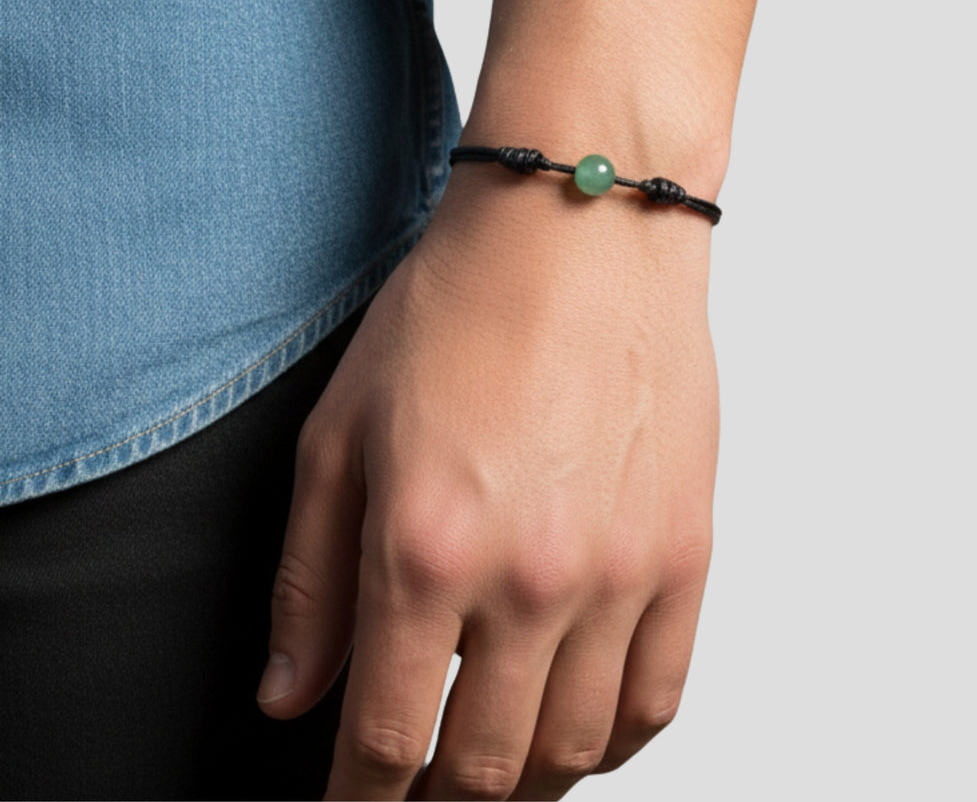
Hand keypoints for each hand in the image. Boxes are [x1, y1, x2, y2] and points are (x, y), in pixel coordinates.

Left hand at [256, 159, 719, 800]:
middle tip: (416, 795)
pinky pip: (657, 698)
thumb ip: (311, 579)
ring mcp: (619, 572)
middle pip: (482, 769)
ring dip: (524, 787)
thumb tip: (292, 693)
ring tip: (492, 773)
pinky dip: (614, 743)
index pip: (385, 740)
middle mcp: (529, 579)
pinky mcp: (684, 551)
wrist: (576, 231)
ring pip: (574, 753)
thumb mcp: (342, 433)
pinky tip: (581, 733)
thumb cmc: (457, 310)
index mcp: (424, 550)